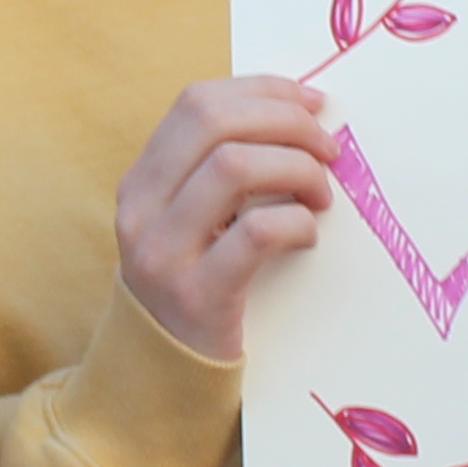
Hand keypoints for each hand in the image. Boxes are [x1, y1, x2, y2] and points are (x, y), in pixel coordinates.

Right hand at [113, 77, 338, 360]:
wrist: (163, 376)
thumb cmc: (195, 286)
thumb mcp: (190, 221)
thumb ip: (221, 171)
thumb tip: (301, 117)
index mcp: (142, 180)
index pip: (197, 102)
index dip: (262, 90)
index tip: (311, 102)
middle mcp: (141, 208)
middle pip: (213, 121)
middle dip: (285, 121)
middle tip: (327, 148)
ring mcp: (162, 252)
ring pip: (233, 167)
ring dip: (295, 168)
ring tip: (320, 194)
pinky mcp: (197, 296)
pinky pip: (255, 232)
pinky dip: (295, 221)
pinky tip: (307, 234)